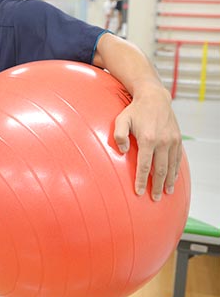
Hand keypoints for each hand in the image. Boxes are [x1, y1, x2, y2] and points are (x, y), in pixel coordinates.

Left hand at [113, 84, 181, 200]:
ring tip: (165, 193)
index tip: (139, 192)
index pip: (144, 166)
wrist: (154, 98)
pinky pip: (177, 159)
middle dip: (157, 186)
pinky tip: (173, 179)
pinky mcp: (177, 139)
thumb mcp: (121, 120)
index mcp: (148, 139)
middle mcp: (162, 142)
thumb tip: (123, 151)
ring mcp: (172, 141)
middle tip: (154, 198)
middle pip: (160, 170)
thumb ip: (119, 135)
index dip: (142, 181)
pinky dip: (176, 171)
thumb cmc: (134, 110)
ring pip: (171, 167)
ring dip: (169, 181)